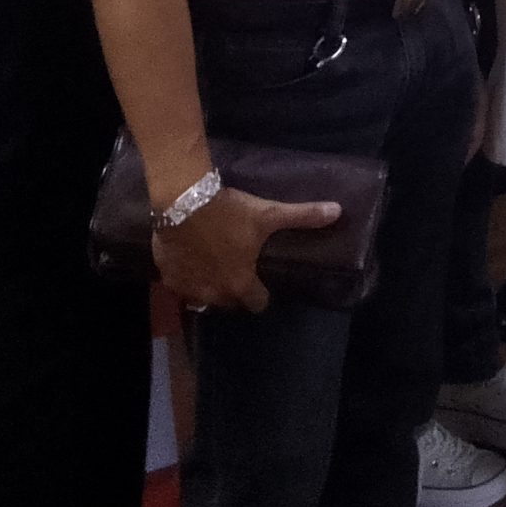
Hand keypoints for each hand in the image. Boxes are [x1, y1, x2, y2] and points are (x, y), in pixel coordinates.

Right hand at [155, 184, 344, 314]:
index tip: (261, 283)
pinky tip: (189, 261)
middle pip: (229, 301)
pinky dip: (185, 276)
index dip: (261, 295)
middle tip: (238, 269)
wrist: (182, 202)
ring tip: (213, 266)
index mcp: (240, 284)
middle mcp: (213, 294)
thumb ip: (302, 216)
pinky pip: (179, 285)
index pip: (257, 304)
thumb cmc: (229, 213)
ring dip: (209, 286)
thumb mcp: (268, 214)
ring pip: (202, 297)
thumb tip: (338, 211)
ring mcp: (188, 288)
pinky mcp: (167, 277)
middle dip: (234, 290)